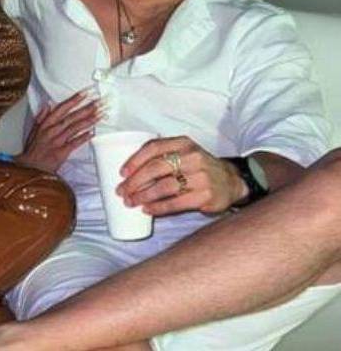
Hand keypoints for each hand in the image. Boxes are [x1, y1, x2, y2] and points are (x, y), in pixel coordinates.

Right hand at [19, 90, 103, 172]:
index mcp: (46, 123)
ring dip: (89, 120)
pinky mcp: (62, 152)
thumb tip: (47, 104)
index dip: (75, 100)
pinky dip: (83, 138)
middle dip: (87, 108)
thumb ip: (41, 116)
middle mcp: (52, 130)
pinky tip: (92, 133)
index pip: (62, 108)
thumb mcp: (33, 130)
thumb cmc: (33, 150)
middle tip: (99, 102)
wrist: (29, 167)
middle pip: (73, 117)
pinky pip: (74, 143)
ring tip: (101, 114)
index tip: (86, 93)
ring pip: (75, 128)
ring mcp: (57, 141)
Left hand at [116, 136, 247, 215]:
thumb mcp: (184, 152)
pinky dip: (158, 207)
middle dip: (135, 181)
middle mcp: (192, 157)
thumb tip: (130, 171)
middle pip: (156, 168)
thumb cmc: (197, 166)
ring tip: (131, 202)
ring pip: (164, 187)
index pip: (153, 147)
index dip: (135, 160)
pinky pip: (175, 203)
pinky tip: (147, 210)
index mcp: (183, 143)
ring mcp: (200, 177)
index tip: (122, 172)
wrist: (230, 180)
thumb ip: (162, 155)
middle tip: (122, 191)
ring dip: (143, 196)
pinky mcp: (205, 196)